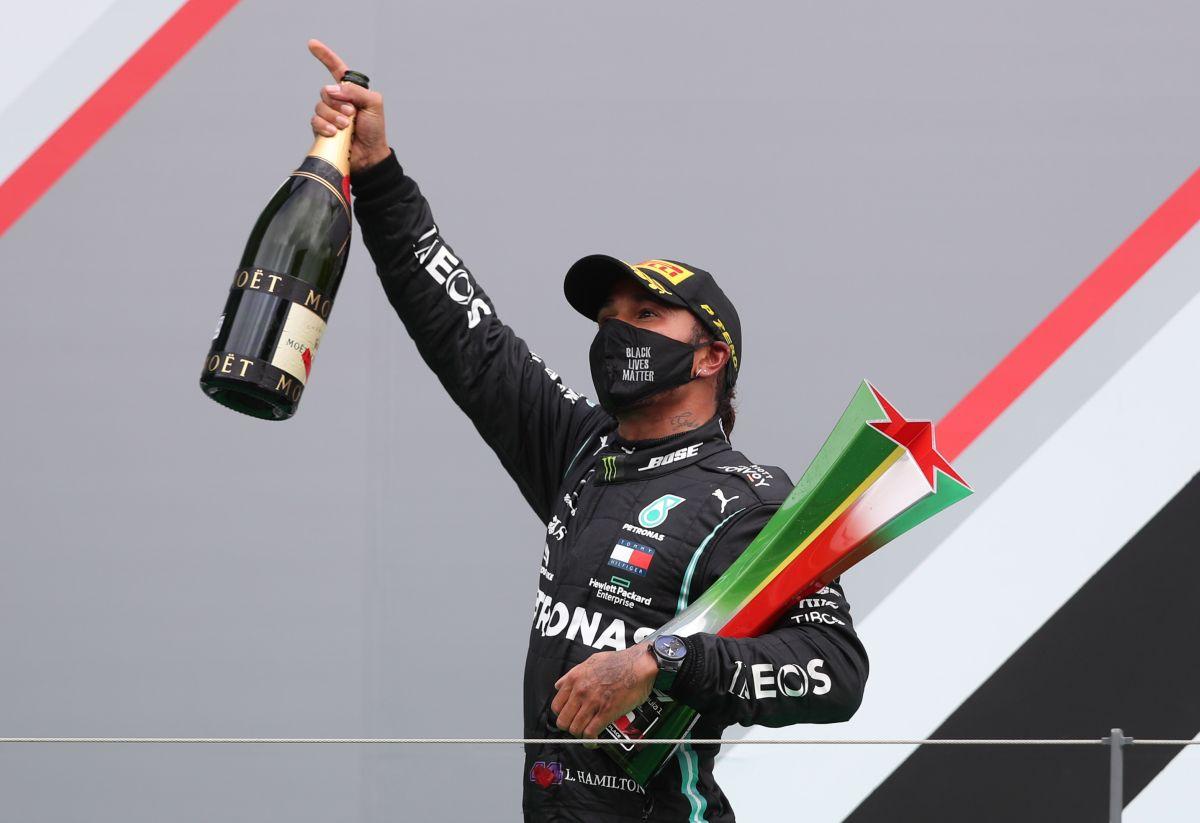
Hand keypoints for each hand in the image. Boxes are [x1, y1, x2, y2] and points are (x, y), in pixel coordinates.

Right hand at [307, 39, 389, 173]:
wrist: (369, 155)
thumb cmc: (374, 130)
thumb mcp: (373, 104)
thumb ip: (356, 91)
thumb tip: (333, 89)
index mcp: (351, 91)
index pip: (336, 69)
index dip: (325, 56)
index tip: (312, 44)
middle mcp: (338, 100)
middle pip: (326, 91)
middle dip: (338, 102)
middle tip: (351, 114)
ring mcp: (329, 114)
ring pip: (320, 106)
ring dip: (333, 116)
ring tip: (345, 126)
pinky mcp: (322, 128)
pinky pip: (315, 120)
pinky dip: (324, 125)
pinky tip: (334, 132)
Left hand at [551, 644, 657, 738]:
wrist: (638, 665)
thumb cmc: (619, 661)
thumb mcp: (591, 661)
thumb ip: (574, 674)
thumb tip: (562, 684)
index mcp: (574, 679)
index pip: (556, 706)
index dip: (562, 714)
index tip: (568, 717)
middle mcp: (580, 692)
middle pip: (563, 721)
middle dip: (569, 727)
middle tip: (577, 727)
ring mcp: (592, 703)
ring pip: (575, 729)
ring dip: (580, 735)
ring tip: (586, 735)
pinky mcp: (606, 712)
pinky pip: (590, 733)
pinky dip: (590, 741)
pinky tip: (593, 742)